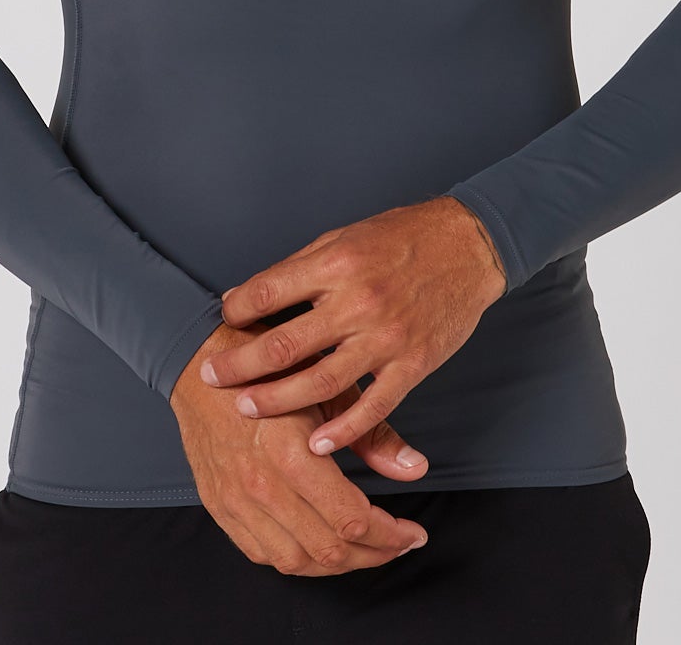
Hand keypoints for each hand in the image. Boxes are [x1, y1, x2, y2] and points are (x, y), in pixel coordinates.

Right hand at [171, 319, 430, 573]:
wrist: (199, 362)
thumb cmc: (269, 364)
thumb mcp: (328, 385)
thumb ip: (372, 433)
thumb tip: (415, 468)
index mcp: (290, 453)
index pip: (351, 519)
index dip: (391, 535)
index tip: (414, 533)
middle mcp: (260, 485)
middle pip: (328, 550)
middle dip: (373, 554)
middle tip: (398, 544)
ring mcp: (235, 501)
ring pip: (295, 562)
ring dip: (337, 564)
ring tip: (365, 550)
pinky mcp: (219, 506)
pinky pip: (261, 554)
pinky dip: (296, 560)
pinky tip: (319, 545)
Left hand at [198, 196, 507, 461]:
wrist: (468, 246)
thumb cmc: (402, 237)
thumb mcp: (346, 236)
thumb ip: (301, 268)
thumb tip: (249, 294)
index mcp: (337, 263)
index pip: (270, 291)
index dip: (237, 309)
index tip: (221, 321)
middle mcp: (358, 301)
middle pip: (285, 344)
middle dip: (242, 365)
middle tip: (212, 377)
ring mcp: (386, 337)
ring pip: (321, 381)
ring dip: (278, 401)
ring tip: (248, 408)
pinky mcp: (413, 364)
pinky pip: (373, 406)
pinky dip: (343, 430)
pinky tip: (317, 444)